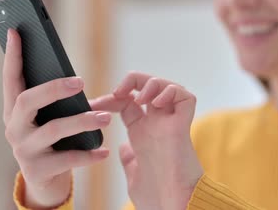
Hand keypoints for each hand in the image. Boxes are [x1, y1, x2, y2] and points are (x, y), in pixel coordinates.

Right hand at [3, 29, 111, 208]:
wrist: (46, 182)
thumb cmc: (52, 141)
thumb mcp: (51, 118)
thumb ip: (63, 99)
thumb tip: (87, 82)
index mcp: (14, 110)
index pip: (10, 79)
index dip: (12, 55)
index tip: (15, 31)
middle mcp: (14, 128)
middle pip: (28, 100)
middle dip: (53, 88)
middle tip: (79, 81)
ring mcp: (24, 150)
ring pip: (53, 129)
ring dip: (82, 121)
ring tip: (106, 118)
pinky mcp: (38, 170)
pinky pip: (67, 159)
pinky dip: (88, 155)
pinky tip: (104, 151)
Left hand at [92, 72, 202, 209]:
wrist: (173, 207)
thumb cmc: (157, 198)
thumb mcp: (134, 176)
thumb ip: (129, 159)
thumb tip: (122, 147)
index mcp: (143, 135)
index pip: (128, 103)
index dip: (112, 98)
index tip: (92, 104)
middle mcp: (158, 125)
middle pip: (148, 87)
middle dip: (133, 81)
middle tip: (118, 91)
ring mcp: (171, 124)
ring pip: (167, 86)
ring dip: (150, 84)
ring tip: (139, 98)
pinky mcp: (184, 126)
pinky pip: (185, 97)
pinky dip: (171, 92)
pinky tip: (156, 102)